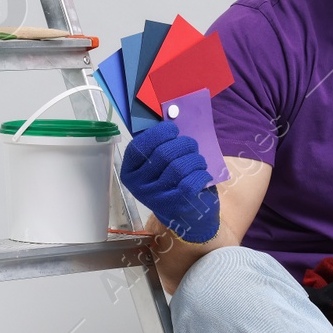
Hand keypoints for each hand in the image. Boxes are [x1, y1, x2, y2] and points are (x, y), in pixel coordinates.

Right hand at [120, 120, 219, 242]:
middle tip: (191, 145)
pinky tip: (202, 175)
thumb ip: (159, 144)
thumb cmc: (174, 182)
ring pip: (179, 167)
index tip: (173, 129)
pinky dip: (201, 174)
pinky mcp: (176, 206)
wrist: (188, 216)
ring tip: (198, 162)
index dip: (158, 133)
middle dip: (183, 144)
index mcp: (130, 172)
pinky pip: (191, 181)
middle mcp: (139, 187)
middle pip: (163, 154)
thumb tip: (169, 116)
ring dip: (195, 159)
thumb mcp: (160, 164)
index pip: (139, 146)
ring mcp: (156, 198)